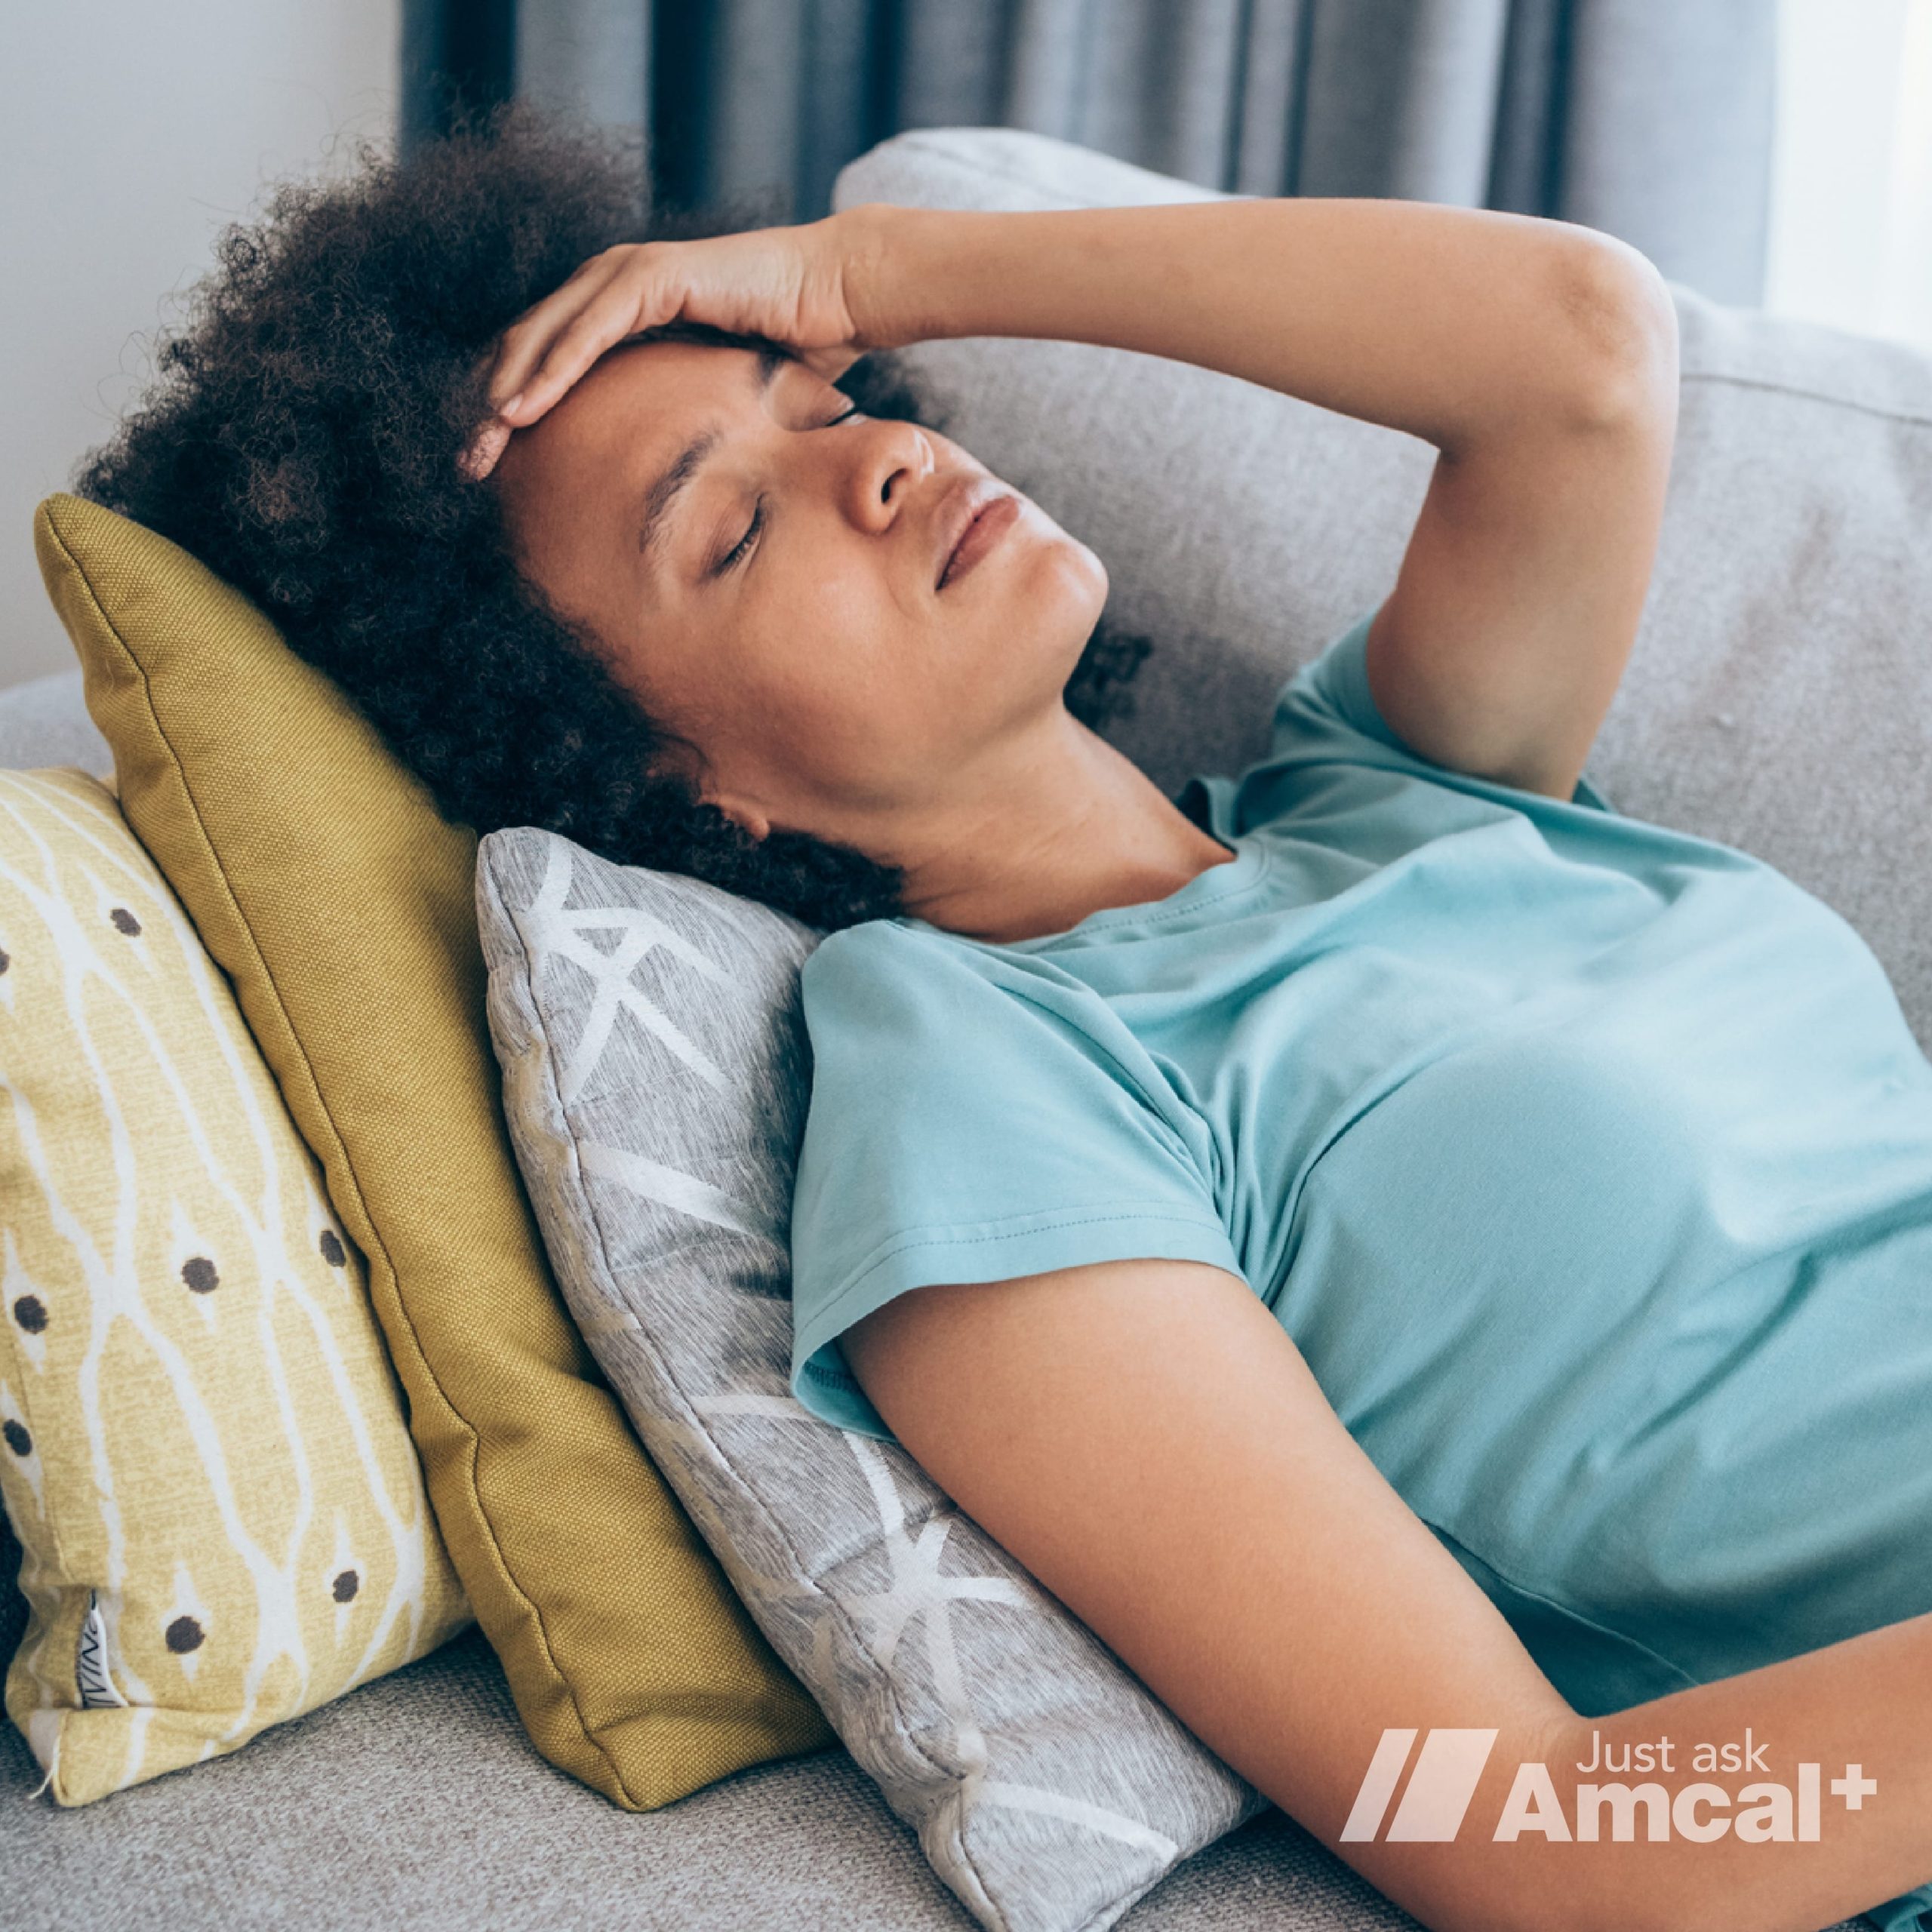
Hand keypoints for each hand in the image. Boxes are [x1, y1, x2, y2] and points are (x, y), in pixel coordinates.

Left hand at [461, 206, 898, 478]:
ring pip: (544, 335)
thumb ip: (679, 420)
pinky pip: (587, 328)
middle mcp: (615, 284)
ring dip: (506, 392)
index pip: (547, 359)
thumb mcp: (718, 396)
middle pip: (529, 346)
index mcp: (622, 311)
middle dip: (490, 408)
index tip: (492, 469)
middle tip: (467, 467)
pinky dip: (551, 369)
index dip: (511, 410)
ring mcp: (631, 273)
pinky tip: (520, 410)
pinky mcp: (654, 276)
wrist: (845, 296)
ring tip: (482, 445)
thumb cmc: (798, 348)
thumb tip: (672, 487)